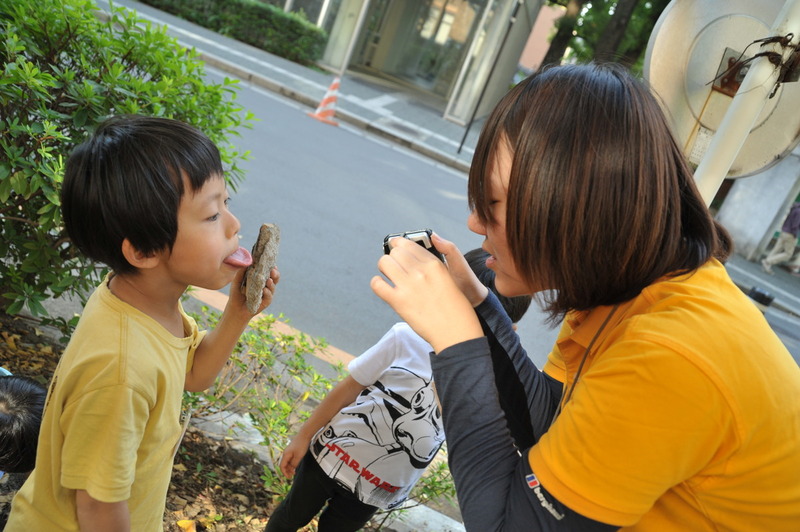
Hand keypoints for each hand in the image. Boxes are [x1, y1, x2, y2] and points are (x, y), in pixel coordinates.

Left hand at [228, 267, 279, 317]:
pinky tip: (265, 290)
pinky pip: (269, 297)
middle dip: (275, 274)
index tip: (272, 263)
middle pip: (274, 279)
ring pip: (273, 287)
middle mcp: (265, 286)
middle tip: (273, 270)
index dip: (272, 267)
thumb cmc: (236, 294)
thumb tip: (248, 262)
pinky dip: (267, 293)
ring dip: (272, 283)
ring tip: (269, 280)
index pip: (269, 272)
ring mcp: (266, 294)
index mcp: (260, 280)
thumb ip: (241, 272)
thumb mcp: (237, 281)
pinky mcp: (265, 303)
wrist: (234, 309)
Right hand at [279, 435, 309, 477]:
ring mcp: (288, 451)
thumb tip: (292, 468)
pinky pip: (290, 458)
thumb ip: (294, 464)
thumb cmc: (301, 445)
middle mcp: (285, 453)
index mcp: (285, 455)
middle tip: (292, 476)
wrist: (304, 434)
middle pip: (283, 464)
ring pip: (287, 462)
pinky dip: (291, 463)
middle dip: (287, 471)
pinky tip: (295, 465)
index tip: (289, 477)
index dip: (284, 473)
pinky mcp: (292, 450)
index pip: (282, 466)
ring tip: (294, 472)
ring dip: (289, 467)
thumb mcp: (298, 456)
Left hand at [371, 236, 483, 352]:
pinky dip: (377, 283)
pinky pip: (378, 285)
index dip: (400, 245)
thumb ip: (434, 266)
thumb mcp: (450, 279)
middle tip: (394, 264)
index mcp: (435, 265)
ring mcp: (409, 286)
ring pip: (384, 263)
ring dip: (384, 267)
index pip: (410, 245)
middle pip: (396, 252)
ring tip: (388, 274)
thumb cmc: (456, 310)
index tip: (396, 246)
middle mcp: (420, 272)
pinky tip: (382, 285)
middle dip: (393, 257)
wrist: (456, 333)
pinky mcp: (399, 302)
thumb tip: (419, 255)